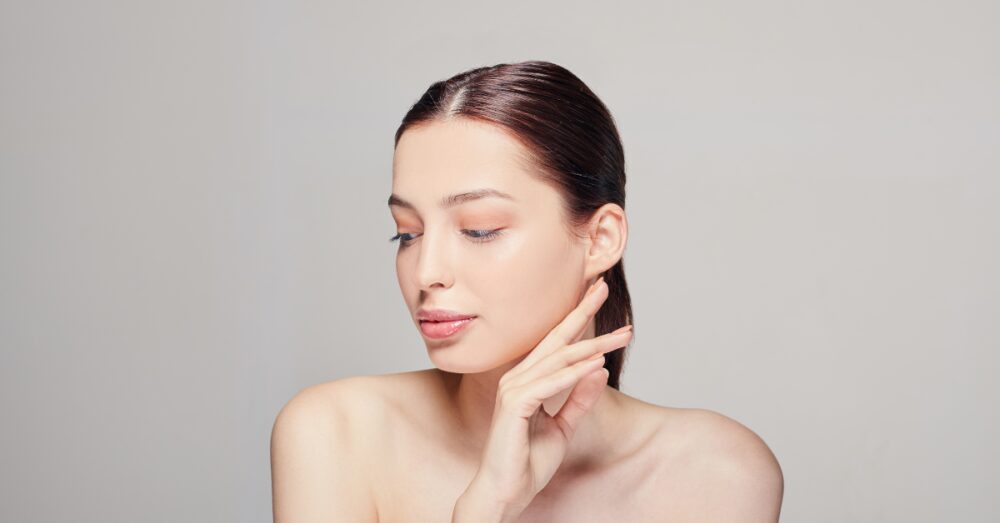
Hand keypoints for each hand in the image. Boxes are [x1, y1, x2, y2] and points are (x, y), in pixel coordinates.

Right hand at [464, 276, 633, 516]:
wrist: (505, 492)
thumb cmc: (526, 462)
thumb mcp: (563, 427)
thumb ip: (578, 399)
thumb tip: (599, 369)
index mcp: (526, 380)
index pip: (555, 342)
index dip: (577, 317)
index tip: (597, 295)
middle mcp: (517, 378)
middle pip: (556, 339)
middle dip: (582, 312)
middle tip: (603, 286)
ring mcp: (513, 389)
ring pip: (559, 359)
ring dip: (593, 345)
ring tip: (622, 334)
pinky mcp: (515, 405)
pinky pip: (550, 383)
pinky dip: (575, 373)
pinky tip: (598, 362)